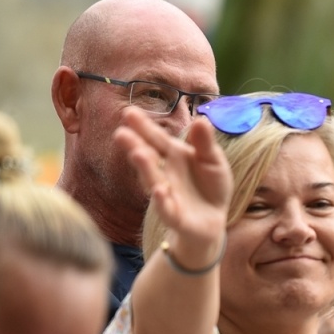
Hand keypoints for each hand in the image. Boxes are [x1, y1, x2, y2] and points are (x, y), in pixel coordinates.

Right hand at [115, 111, 233, 249]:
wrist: (212, 221)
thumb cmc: (209, 186)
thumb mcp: (213, 161)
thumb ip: (205, 143)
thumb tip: (201, 119)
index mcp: (173, 156)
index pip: (156, 139)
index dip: (143, 127)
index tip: (128, 112)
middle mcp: (164, 173)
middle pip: (148, 158)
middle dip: (134, 146)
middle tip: (121, 133)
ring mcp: (166, 195)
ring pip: (153, 181)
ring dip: (145, 168)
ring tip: (138, 153)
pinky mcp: (174, 216)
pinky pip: (166, 208)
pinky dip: (162, 200)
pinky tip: (160, 191)